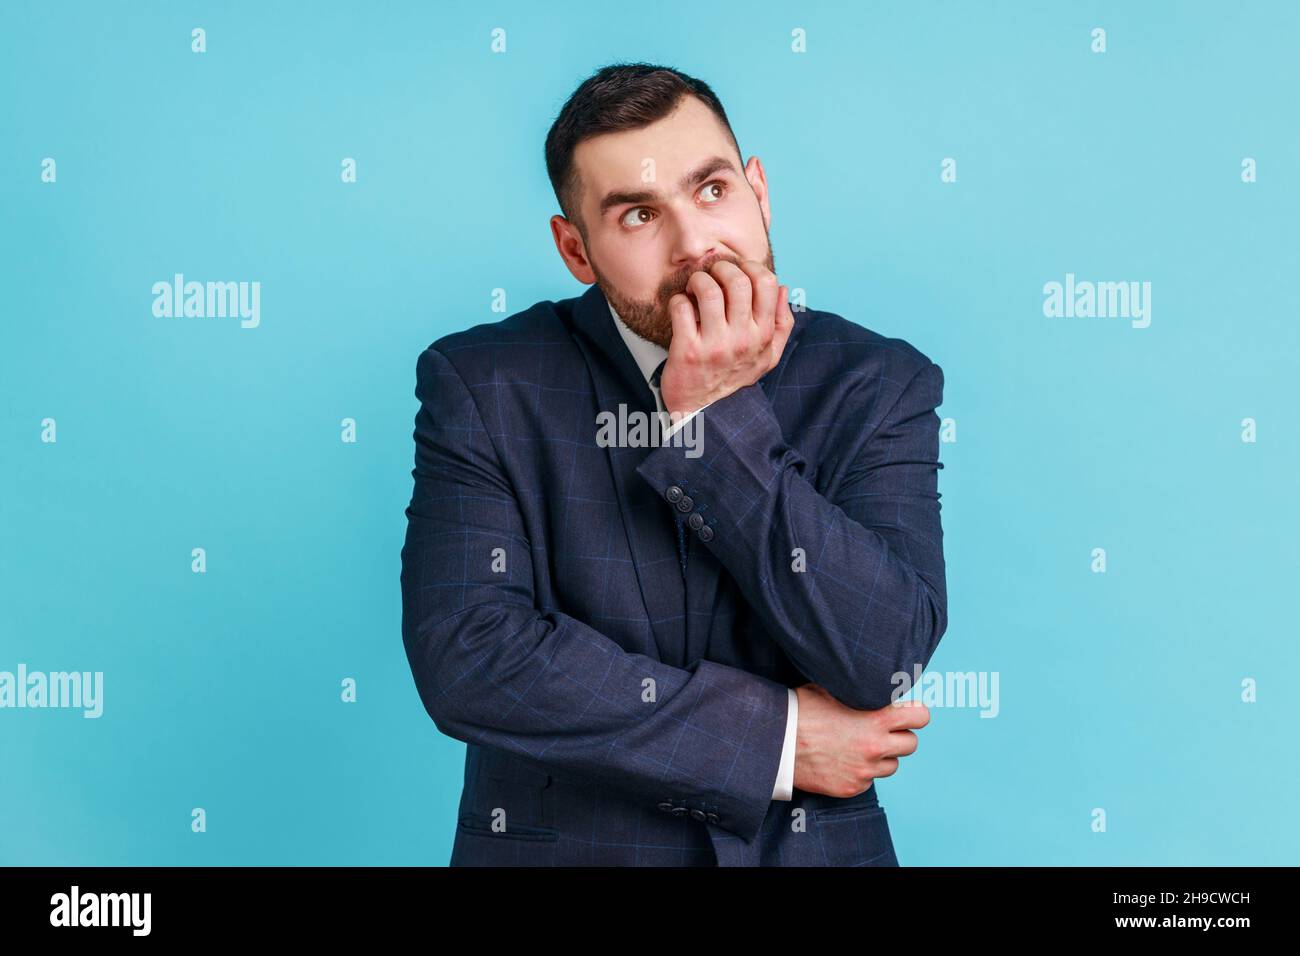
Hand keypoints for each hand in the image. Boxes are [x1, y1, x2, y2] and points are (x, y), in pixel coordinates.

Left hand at [659, 258, 793, 419]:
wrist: (703, 411)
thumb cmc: (733, 377)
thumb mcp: (767, 356)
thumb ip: (781, 323)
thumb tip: (782, 288)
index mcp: (763, 335)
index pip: (767, 283)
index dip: (750, 266)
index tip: (738, 270)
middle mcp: (743, 339)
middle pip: (738, 281)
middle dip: (722, 268)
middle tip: (712, 274)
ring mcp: (715, 345)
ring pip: (709, 290)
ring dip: (698, 280)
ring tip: (695, 287)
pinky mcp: (687, 349)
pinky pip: (681, 307)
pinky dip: (678, 300)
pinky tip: (681, 307)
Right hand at [791, 682, 929, 797]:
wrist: (775, 745)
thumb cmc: (799, 712)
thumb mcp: (829, 690)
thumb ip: (857, 692)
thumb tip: (869, 683)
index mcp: (874, 720)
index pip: (920, 717)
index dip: (915, 713)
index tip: (907, 712)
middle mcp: (874, 748)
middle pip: (911, 744)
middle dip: (899, 736)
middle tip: (882, 730)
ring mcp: (864, 772)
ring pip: (892, 765)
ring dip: (882, 756)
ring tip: (858, 746)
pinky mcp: (851, 788)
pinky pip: (869, 781)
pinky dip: (862, 772)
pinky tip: (842, 760)